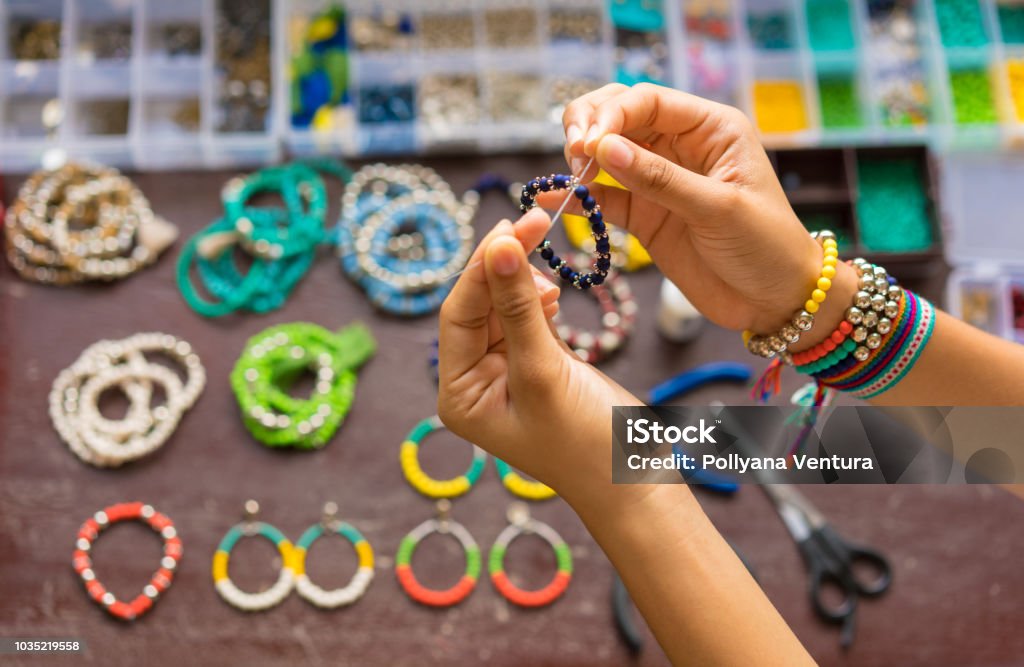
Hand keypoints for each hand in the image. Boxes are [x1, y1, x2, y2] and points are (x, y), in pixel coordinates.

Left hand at [437, 210, 640, 500]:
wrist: (637, 482)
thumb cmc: (587, 442)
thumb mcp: (545, 372)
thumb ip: (519, 308)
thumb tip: (496, 246)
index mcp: (458, 394)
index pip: (458, 314)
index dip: (482, 267)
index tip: (509, 226)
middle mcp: (473, 382)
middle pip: (478, 305)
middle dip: (503, 265)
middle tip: (533, 220)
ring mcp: (505, 373)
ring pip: (504, 306)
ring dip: (523, 278)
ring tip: (546, 257)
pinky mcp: (537, 365)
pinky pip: (527, 317)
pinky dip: (539, 298)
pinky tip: (553, 292)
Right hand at [546, 82, 855, 340]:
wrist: (774, 301)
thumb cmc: (765, 246)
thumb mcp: (718, 208)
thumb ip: (659, 179)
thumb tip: (604, 149)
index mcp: (710, 128)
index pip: (647, 101)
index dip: (612, 114)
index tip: (588, 142)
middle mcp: (680, 145)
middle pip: (619, 114)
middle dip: (589, 126)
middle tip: (574, 154)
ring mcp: (657, 179)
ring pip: (605, 151)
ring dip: (580, 158)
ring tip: (570, 178)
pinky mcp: (643, 214)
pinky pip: (603, 196)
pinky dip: (577, 196)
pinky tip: (551, 199)